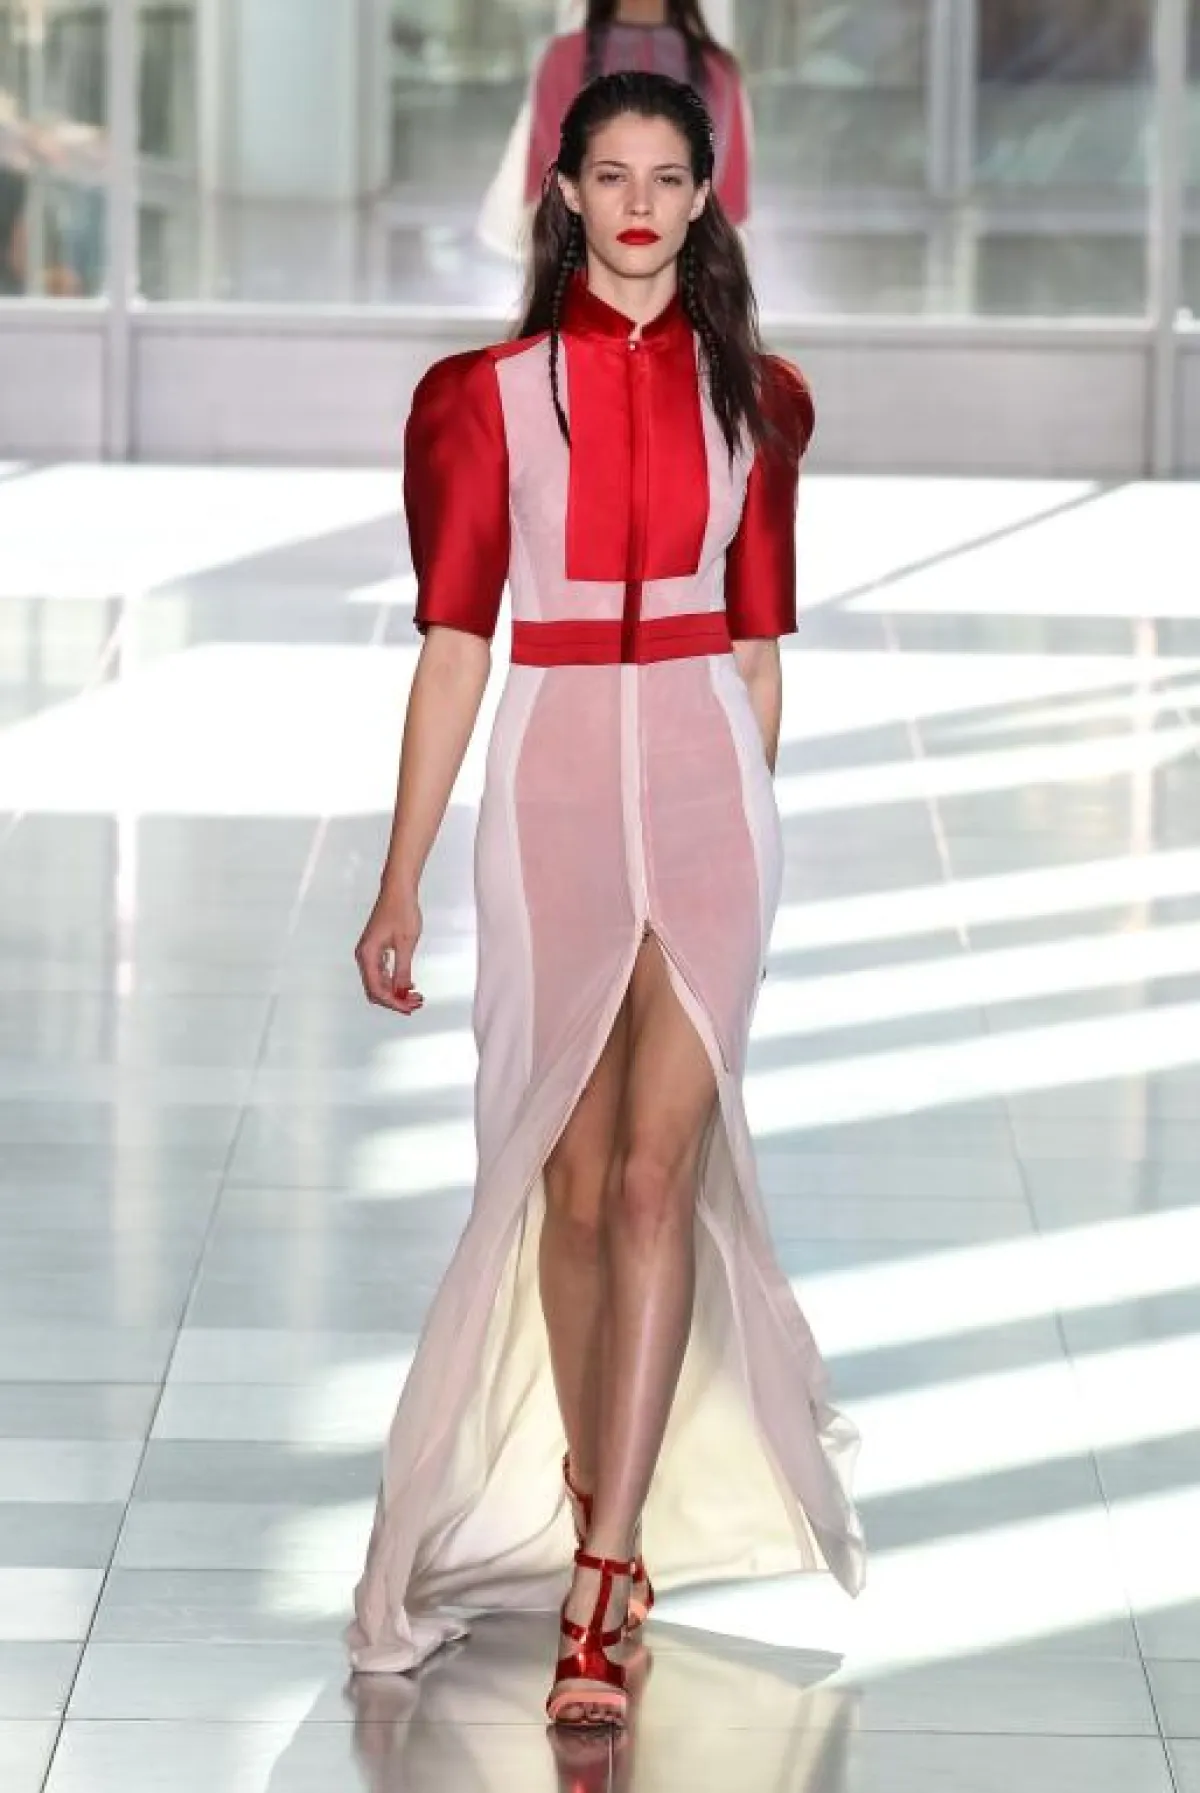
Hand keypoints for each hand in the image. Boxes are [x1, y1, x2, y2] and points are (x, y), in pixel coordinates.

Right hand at [355, 886, 423, 1014]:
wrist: (398, 890)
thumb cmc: (401, 910)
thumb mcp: (406, 943)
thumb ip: (402, 970)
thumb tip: (401, 992)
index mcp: (368, 955)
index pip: (377, 989)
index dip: (393, 1002)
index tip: (409, 1007)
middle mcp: (364, 956)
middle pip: (375, 989)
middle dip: (395, 1000)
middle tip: (415, 1004)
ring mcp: (369, 953)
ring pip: (379, 982)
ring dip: (396, 992)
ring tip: (415, 997)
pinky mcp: (376, 949)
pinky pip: (382, 973)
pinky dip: (394, 982)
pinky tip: (408, 985)